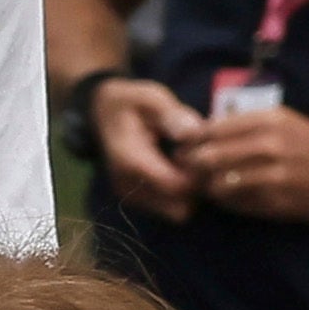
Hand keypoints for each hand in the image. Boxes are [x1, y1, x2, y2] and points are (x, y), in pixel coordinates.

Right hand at [80, 72, 206, 198]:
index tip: (205, 151)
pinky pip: (172, 209)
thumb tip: (193, 132)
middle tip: (202, 159)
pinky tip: (182, 169)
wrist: (102, 115)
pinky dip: (183, 194)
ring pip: (178, 212)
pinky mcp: (139, 202)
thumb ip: (171, 114)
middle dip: (198, 186)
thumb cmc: (131, 103)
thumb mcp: (151, 97)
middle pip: (180, 206)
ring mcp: (132, 197)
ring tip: (191, 162)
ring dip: (192, 192)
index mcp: (130, 161)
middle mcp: (128, 186)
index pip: (176, 186)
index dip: (199, 173)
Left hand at [168, 97, 308, 224]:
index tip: (184, 145)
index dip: (191, 140)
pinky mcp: (279, 203)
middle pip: (208, 157)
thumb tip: (207, 129)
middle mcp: (270, 145)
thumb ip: (250, 123)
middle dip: (191, 164)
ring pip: (219, 184)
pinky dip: (226, 203)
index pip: (212, 129)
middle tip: (186, 169)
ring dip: (207, 187)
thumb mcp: (289, 120)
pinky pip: (238, 205)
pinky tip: (227, 199)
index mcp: (270, 120)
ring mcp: (274, 177)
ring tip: (205, 186)